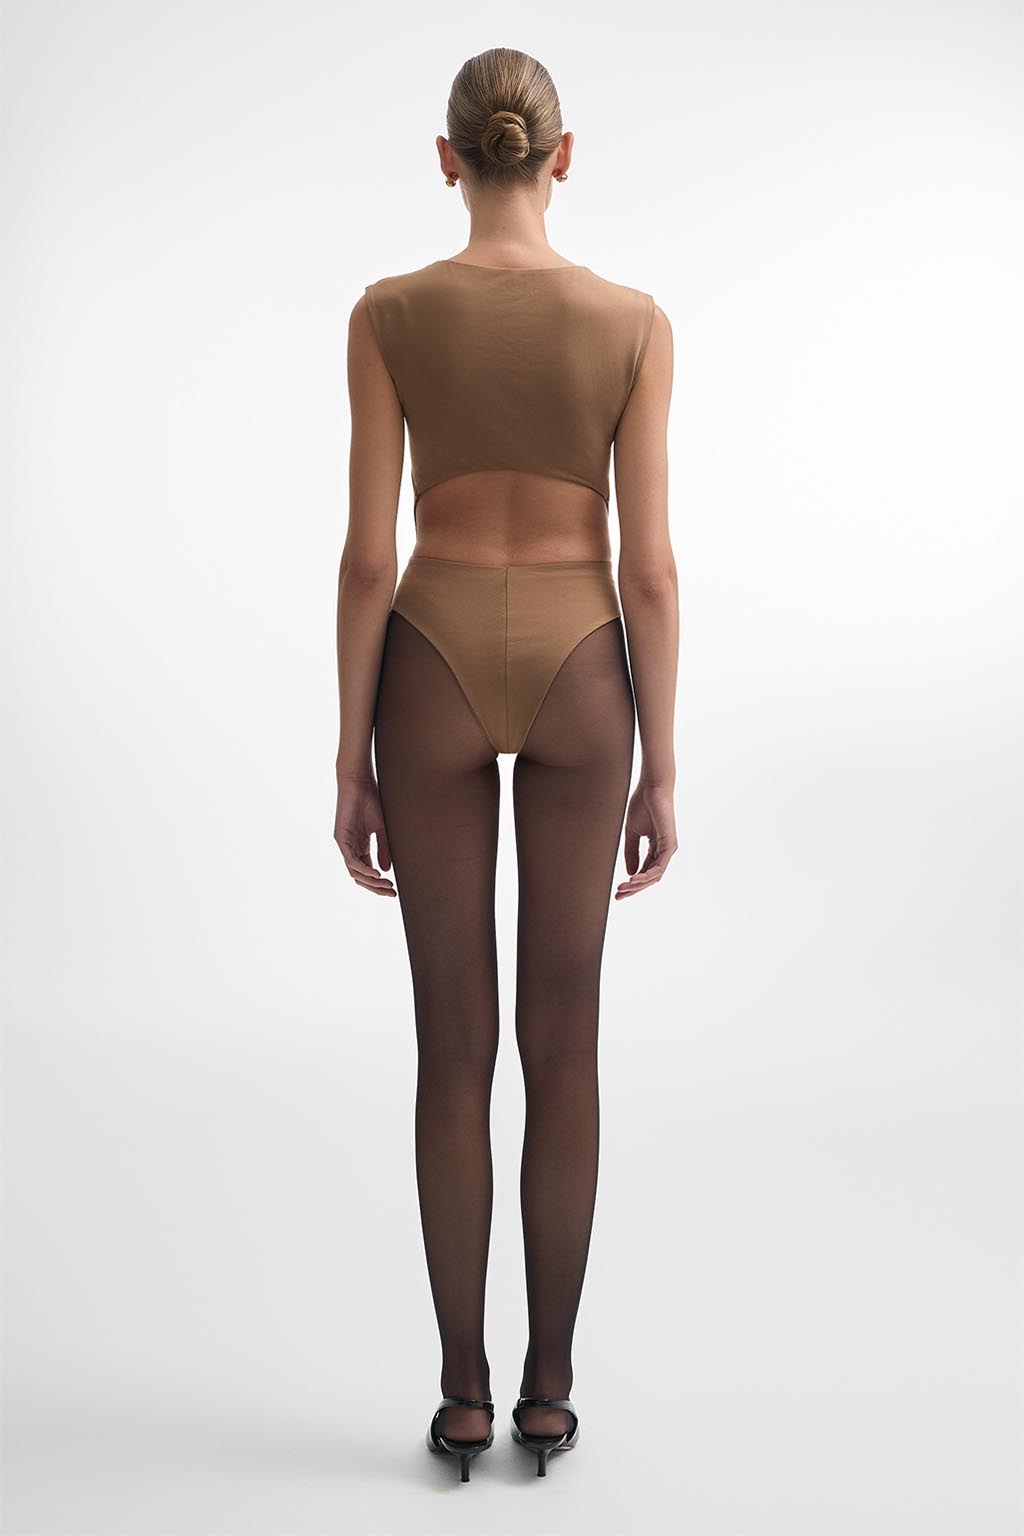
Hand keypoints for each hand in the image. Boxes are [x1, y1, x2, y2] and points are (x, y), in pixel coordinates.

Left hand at [334, 773, 395, 896]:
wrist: (359, 782)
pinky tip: (377, 874)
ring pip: (355, 872)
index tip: (393, 890)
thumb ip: (383, 849)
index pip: (367, 871)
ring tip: (386, 885)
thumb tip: (386, 870)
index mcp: (360, 846)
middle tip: (391, 893)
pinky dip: (364, 869)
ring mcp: (345, 844)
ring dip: (371, 881)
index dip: (379, 883)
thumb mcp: (382, 829)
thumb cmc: (371, 800)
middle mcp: (351, 847)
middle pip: (361, 876)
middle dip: (376, 887)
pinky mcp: (341, 838)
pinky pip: (351, 861)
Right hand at [615, 780, 677, 899]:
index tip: (618, 891)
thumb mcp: (632, 833)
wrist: (651, 788)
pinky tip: (633, 879)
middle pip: (649, 877)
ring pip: (654, 875)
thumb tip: (630, 873)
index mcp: (656, 847)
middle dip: (634, 888)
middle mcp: (664, 851)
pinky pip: (659, 867)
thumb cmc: (642, 805)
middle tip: (619, 895)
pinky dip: (646, 875)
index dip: (632, 883)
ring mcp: (668, 849)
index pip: (644, 871)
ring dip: (638, 884)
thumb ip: (631, 852)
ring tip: (623, 888)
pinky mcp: (670, 845)